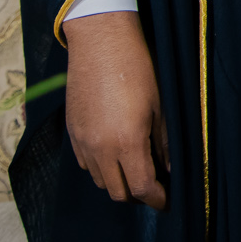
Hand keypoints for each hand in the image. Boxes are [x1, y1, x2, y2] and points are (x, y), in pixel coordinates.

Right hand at [65, 11, 168, 209]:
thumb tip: (168, 168)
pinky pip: (85, 163)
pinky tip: (114, 152)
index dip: (157, 199)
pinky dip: (100, 167)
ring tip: (135, 168)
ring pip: (99, 180)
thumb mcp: (159, 106)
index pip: (142, 187)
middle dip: (137, 195)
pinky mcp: (72, 132)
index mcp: (127, 142)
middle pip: (117, 192)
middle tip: (154, 186)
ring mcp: (82, 141)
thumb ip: (163, 142)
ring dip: (118, 181)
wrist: (101, 41)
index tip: (167, 200)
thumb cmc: (137, 68)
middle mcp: (100, 148)